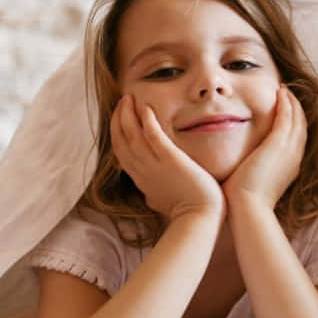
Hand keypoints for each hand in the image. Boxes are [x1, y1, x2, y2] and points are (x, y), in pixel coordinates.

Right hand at [111, 95, 223, 220]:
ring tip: (128, 98)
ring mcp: (154, 165)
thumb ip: (153, 194)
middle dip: (118, 119)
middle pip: (120, 140)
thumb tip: (149, 196)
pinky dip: (147, 121)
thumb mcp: (161, 202)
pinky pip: (153, 136)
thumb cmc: (187, 212)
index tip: (119, 118)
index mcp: (140, 180)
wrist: (200, 218)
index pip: (121, 152)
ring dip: (127, 114)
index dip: (117, 133)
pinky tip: (145, 107)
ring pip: (131, 135)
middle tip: (121, 102)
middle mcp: (142, 171)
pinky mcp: (171, 160)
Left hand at [222, 85, 306, 208]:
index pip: (297, 138)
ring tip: (285, 89)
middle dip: (296, 108)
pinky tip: (279, 92)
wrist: (247, 208)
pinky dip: (286, 103)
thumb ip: (252, 168)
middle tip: (288, 93)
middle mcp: (295, 157)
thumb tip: (239, 164)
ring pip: (297, 119)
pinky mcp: (279, 144)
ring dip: (292, 102)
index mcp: (291, 166)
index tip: (285, 109)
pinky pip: (287, 117)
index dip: (293, 121)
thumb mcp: (254, 181)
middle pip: (302, 125)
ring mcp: (290, 150)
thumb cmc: (243, 200)